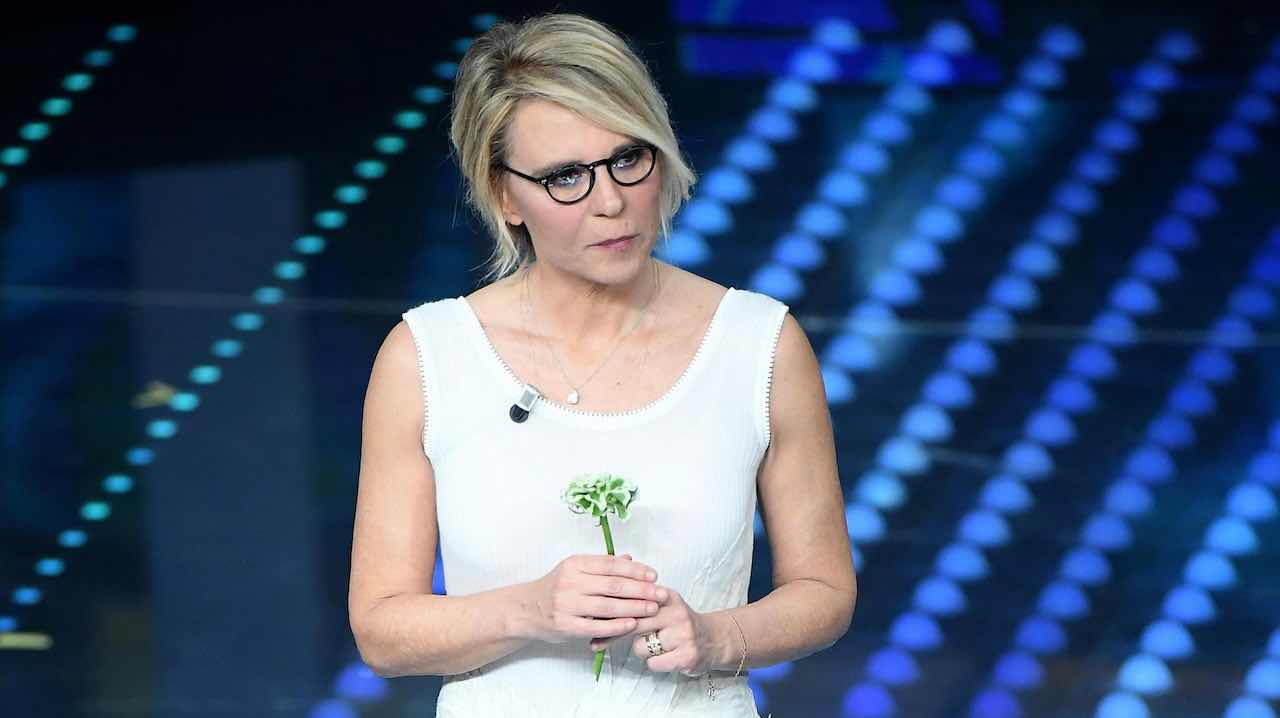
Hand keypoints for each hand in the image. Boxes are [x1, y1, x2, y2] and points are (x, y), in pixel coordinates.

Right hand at [526, 553, 662, 644]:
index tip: (654, 575)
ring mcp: (567, 605)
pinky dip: (617, 626)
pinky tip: (632, 624)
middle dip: (641, 590)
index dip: (635, 570)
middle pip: (613, 585)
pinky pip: (597, 626)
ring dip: (634, 608)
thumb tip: (630, 559)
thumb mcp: (576, 571)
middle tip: (660, 593)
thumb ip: (602, 566)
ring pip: (608, 606)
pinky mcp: (566, 626)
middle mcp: (570, 582)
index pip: (610, 565)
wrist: (526, 610)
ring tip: (652, 608)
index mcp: (575, 564)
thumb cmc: (556, 588)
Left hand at [590, 585, 717, 675]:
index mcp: (667, 595)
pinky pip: (654, 663)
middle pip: (634, 623)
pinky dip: (655, 663)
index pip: (633, 601)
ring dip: (642, 650)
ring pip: (641, 647)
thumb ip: (635, 601)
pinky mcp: (687, 655)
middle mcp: (676, 612)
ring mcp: (683, 633)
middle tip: (596, 643)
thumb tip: (599, 604)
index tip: (590, 620)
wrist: (713, 639)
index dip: (610, 611)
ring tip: (656, 645)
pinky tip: (666, 656)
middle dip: (614, 634)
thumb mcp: (661, 605)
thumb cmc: (677, 623)